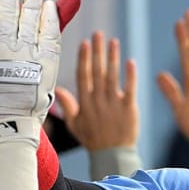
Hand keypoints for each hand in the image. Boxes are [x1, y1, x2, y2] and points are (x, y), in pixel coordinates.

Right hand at [55, 32, 137, 150]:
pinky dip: (130, 75)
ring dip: (113, 58)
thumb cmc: (93, 140)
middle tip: (98, 34)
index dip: (84, 58)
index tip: (84, 42)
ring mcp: (113, 104)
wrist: (113, 155)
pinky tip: (131, 61)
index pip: (83, 76)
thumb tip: (58, 89)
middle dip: (97, 52)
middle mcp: (98, 101)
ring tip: (114, 41)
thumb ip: (68, 105)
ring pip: (112, 77)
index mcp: (85, 103)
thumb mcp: (75, 124)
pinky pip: (130, 89)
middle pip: (97, 72)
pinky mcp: (129, 109)